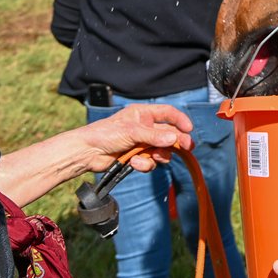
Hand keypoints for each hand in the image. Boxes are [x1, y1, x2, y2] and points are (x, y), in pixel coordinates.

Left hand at [78, 104, 193, 172]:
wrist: (88, 153)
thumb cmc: (106, 134)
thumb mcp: (132, 131)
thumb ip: (154, 136)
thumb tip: (174, 139)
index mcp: (143, 114)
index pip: (168, 113)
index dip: (180, 120)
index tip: (189, 129)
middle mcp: (145, 127)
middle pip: (168, 134)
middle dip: (176, 142)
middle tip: (186, 148)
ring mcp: (141, 143)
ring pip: (161, 150)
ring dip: (158, 155)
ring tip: (151, 158)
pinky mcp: (136, 157)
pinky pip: (150, 162)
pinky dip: (145, 164)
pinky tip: (135, 163)